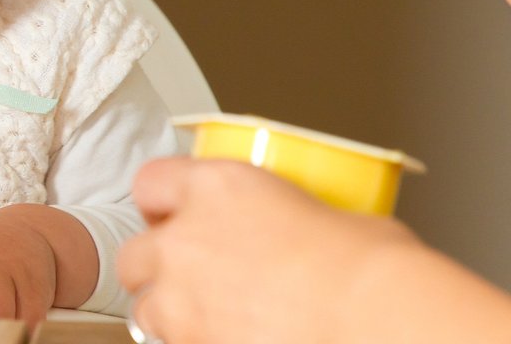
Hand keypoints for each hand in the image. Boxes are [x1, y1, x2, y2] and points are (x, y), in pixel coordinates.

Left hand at [118, 157, 419, 342]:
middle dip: (158, 266)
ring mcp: (182, 300)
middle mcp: (185, 239)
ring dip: (169, 313)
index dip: (163, 201)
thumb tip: (304, 230)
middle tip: (194, 274)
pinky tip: (224, 338)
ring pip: (144, 310)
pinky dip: (191, 342)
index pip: (153, 182)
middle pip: (135, 254)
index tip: (175, 214)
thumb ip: (286, 217)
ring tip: (209, 319)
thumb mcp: (327, 214)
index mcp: (218, 188)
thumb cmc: (370, 270)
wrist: (375, 320)